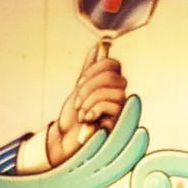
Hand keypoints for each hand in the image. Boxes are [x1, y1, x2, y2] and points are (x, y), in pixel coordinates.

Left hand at [48, 40, 127, 166]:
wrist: (65, 141)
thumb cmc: (73, 119)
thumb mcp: (79, 90)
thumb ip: (90, 69)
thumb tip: (99, 47)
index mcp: (111, 86)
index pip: (113, 64)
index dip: (96, 68)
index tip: (80, 82)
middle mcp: (120, 96)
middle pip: (114, 75)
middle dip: (90, 85)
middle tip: (78, 101)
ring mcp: (122, 110)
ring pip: (114, 90)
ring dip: (90, 99)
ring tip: (82, 113)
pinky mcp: (120, 123)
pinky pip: (112, 104)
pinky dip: (94, 109)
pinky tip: (88, 119)